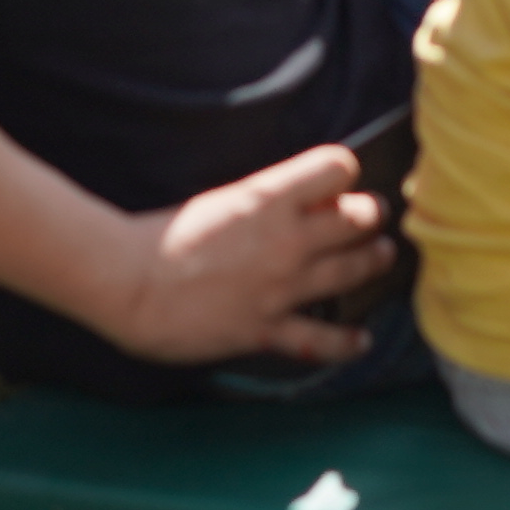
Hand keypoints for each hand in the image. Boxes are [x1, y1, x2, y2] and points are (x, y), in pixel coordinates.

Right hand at [108, 143, 397, 369]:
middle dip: (369, 216)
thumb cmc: (163, 236)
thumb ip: (265, 201)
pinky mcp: (265, 329)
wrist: (128, 282)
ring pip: (353, 270)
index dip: (345, 171)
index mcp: (270, 198)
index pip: (338, 165)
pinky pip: (319, 339)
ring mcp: (281, 286)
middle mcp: (287, 239)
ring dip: (373, 262)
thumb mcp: (223, 201)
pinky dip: (345, 343)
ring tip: (381, 257)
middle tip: (370, 219)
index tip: (342, 181)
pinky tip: (361, 341)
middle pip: (359, 217)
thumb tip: (299, 200)